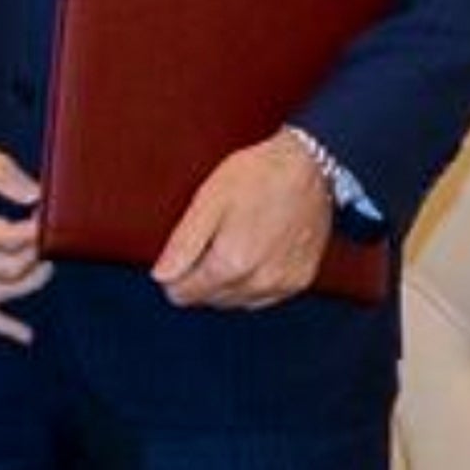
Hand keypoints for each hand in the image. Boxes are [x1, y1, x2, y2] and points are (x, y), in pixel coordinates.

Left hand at [154, 131, 332, 309]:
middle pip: (210, 299)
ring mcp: (284, 284)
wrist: (309, 167)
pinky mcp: (302, 279)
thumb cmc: (257, 176)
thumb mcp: (208, 201)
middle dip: (197, 281)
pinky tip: (247, 259)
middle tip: (200, 246)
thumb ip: (183, 244)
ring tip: (223, 248)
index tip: (175, 256)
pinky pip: (264, 297)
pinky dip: (249, 286)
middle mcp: (260, 282)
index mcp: (232, 263)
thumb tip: (161, 276)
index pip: (185, 294)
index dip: (172, 277)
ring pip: (237, 302)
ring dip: (223, 286)